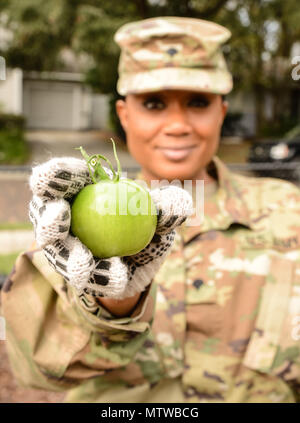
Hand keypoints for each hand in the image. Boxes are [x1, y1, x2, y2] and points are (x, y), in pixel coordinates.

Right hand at [29, 157, 192, 300]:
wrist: (141, 264)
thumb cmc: (147, 229)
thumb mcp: (161, 219)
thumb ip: (168, 209)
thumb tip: (179, 203)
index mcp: (82, 192)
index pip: (65, 178)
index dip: (58, 174)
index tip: (63, 174)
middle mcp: (64, 216)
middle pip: (44, 211)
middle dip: (46, 212)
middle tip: (60, 215)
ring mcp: (63, 245)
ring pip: (56, 249)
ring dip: (68, 254)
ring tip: (84, 261)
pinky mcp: (71, 272)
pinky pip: (83, 276)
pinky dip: (100, 276)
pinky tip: (118, 276)